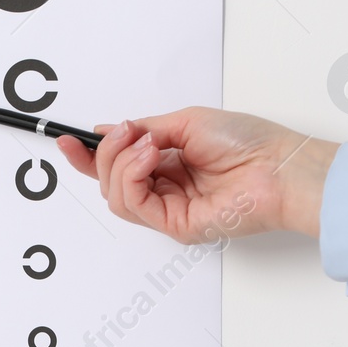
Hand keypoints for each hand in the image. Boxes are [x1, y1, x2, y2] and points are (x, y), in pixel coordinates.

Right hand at [55, 108, 337, 242]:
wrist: (279, 167)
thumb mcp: (185, 121)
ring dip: (120, 164)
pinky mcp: (175, 225)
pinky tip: (149, 159)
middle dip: (105, 153)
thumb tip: (107, 130)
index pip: (118, 166)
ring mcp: (168, 209)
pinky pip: (134, 204)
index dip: (88, 156)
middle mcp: (165, 188)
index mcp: (167, 164)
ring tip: (144, 144)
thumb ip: (143, 129)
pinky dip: (133, 177)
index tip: (68, 141)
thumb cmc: (248, 142)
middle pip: (109, 181)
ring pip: (115, 195)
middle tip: (122, 132)